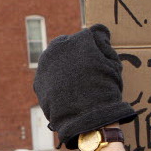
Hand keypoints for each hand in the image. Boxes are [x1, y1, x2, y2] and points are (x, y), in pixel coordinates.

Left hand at [33, 25, 136, 148]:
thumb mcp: (112, 63)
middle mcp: (56, 48)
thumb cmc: (104, 89)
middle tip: (87, 71)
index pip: (87, 37)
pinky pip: (48, 77)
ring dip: (64, 67)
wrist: (85, 118)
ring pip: (56, 61)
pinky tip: (67, 93)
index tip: (99, 60)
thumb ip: (103, 43)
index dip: (95, 49)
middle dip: (76, 54)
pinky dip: (56, 82)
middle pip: (68, 46)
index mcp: (76, 39)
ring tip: (77, 84)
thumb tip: (97, 31)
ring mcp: (44, 65)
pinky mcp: (37, 82)